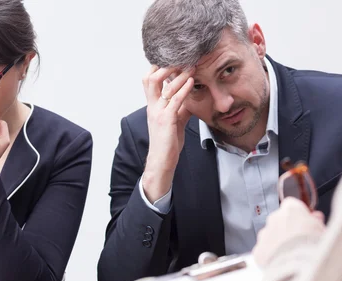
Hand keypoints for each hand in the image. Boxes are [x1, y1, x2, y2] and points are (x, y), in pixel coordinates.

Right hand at [142, 66, 194, 202]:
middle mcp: (152, 107)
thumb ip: (181, 108)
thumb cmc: (168, 143)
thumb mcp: (175, 121)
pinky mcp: (166, 120)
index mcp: (153, 106)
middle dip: (165, 66)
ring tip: (191, 66)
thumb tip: (190, 98)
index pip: (149, 81)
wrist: (162, 161)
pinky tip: (192, 82)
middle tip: (180, 59)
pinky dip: (184, 89)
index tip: (173, 60)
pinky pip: (175, 100)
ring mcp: (158, 112)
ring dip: (178, 75)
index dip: (158, 68)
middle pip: (150, 78)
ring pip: (164, 87)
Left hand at [253, 197, 325, 265]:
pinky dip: (271, 256)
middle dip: (287, 229)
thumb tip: (315, 218)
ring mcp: (264, 234)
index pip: (291, 205)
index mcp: (290, 210)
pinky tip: (282, 263)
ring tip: (291, 255)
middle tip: (300, 242)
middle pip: (280, 220)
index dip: (299, 214)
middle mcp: (274, 219)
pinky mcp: (258, 251)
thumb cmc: (314, 246)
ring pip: (270, 236)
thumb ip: (316, 221)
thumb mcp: (323, 230)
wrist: (299, 266)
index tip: (306, 223)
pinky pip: (264, 251)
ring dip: (278, 242)